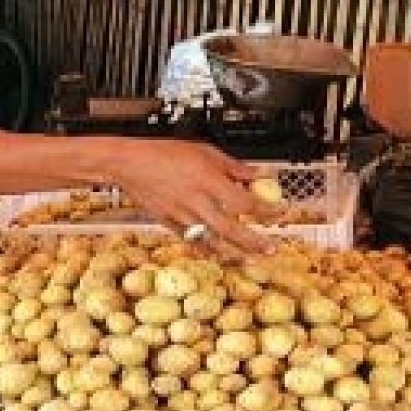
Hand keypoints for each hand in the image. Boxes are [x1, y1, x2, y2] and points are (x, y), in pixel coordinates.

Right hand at [109, 139, 276, 258]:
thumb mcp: (205, 151)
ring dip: (234, 252)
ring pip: (213, 241)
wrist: (131, 163)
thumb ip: (233, 167)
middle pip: (232, 229)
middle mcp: (198, 202)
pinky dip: (208, 250)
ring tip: (250, 258)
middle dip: (254, 242)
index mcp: (209, 181)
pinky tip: (220, 253)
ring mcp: (183, 216)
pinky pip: (193, 242)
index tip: (279, 212)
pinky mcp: (170, 224)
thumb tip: (256, 174)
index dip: (266, 210)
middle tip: (271, 249)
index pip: (245, 202)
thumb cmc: (165, 152)